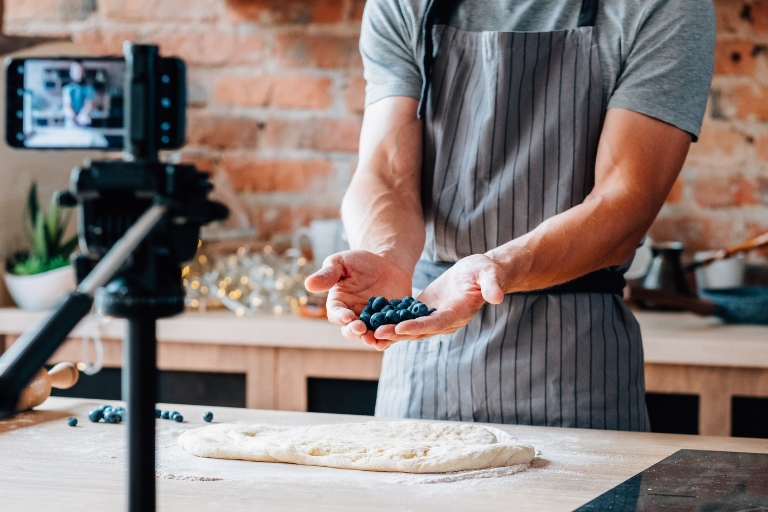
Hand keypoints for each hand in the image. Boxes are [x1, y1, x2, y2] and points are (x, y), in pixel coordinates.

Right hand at [304, 250, 412, 349]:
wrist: (387, 263)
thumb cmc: (359, 262)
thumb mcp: (341, 263)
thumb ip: (328, 274)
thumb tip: (308, 284)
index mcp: (339, 305)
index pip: (336, 314)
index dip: (341, 317)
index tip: (347, 317)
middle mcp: (354, 317)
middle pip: (351, 331)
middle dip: (355, 331)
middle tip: (361, 329)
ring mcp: (372, 322)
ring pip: (370, 336)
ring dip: (372, 339)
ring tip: (375, 338)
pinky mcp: (390, 323)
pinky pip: (389, 334)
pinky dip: (390, 338)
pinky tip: (393, 336)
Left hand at [373, 254, 505, 344]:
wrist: (480, 274)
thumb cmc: (485, 271)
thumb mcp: (490, 272)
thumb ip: (492, 284)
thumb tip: (497, 297)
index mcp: (459, 312)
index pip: (437, 323)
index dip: (419, 326)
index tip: (400, 328)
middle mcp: (446, 321)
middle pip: (419, 330)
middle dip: (398, 333)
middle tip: (376, 334)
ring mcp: (435, 318)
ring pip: (410, 329)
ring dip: (391, 332)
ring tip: (369, 333)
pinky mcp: (426, 312)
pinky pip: (407, 319)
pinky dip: (391, 322)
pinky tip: (372, 322)